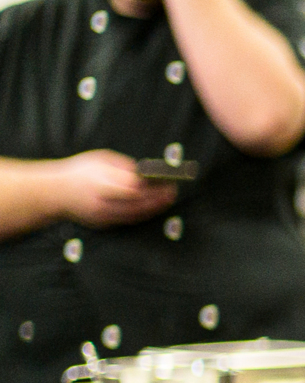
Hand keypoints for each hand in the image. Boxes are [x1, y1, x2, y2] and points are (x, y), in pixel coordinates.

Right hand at [45, 153, 178, 226]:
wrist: (53, 192)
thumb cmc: (78, 171)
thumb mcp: (99, 159)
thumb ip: (123, 165)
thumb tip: (146, 171)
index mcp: (101, 182)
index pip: (133, 187)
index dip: (154, 186)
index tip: (168, 181)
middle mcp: (102, 201)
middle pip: (137, 203)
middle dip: (158, 198)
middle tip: (173, 192)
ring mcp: (102, 215)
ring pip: (135, 214)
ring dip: (154, 208)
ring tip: (167, 200)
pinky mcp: (102, 223)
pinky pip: (127, 220)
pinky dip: (143, 214)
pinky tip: (153, 208)